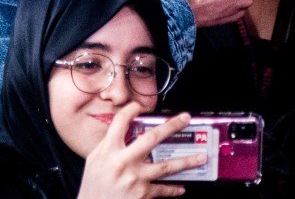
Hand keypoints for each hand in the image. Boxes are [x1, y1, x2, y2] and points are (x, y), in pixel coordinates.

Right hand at [78, 103, 206, 198]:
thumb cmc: (93, 185)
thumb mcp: (94, 160)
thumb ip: (108, 143)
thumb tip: (124, 129)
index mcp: (109, 150)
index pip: (121, 121)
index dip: (133, 109)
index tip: (140, 105)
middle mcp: (123, 162)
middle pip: (152, 138)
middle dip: (172, 126)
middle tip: (186, 118)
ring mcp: (134, 179)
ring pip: (166, 167)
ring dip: (186, 161)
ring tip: (201, 157)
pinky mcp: (142, 195)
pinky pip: (162, 190)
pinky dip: (173, 189)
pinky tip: (181, 187)